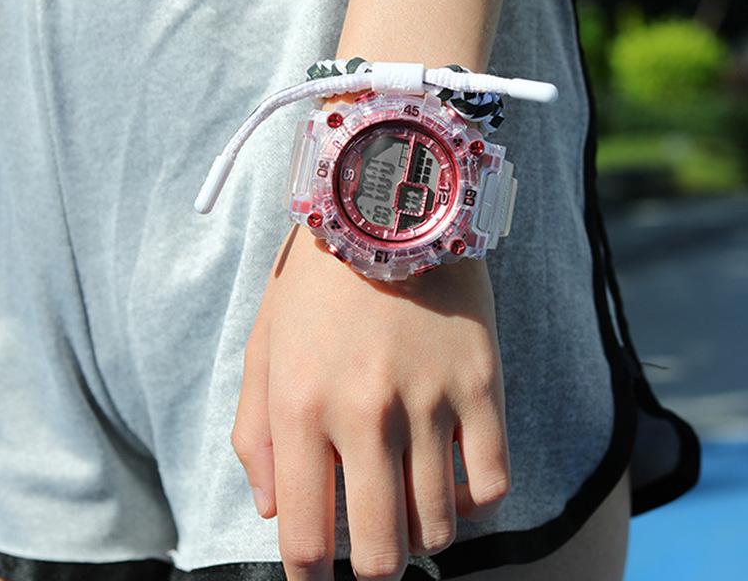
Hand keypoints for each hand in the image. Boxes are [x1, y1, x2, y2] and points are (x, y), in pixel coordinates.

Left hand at [231, 222, 510, 580]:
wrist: (385, 205)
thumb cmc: (316, 280)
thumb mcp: (262, 345)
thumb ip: (254, 435)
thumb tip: (275, 514)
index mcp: (300, 406)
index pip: (307, 540)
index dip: (310, 579)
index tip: (318, 579)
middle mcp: (364, 412)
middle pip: (380, 551)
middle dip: (373, 570)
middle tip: (372, 552)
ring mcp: (429, 399)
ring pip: (437, 525)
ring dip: (420, 533)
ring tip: (409, 506)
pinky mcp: (481, 381)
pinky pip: (493, 483)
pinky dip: (474, 503)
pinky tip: (454, 483)